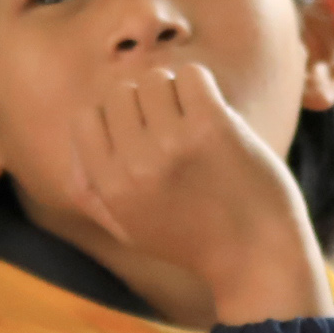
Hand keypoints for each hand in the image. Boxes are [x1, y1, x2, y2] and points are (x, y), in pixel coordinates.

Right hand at [63, 63, 333, 327]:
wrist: (258, 257)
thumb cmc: (193, 240)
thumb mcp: (129, 228)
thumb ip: (92, 193)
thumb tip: (75, 151)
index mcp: (110, 188)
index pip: (85, 117)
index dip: (111, 118)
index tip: (138, 133)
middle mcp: (135, 164)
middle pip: (120, 92)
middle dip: (144, 103)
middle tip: (172, 128)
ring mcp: (174, 143)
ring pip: (156, 78)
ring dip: (174, 93)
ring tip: (193, 122)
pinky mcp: (213, 127)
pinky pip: (192, 75)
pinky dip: (202, 87)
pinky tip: (214, 113)